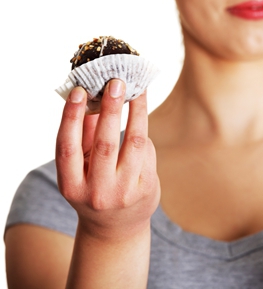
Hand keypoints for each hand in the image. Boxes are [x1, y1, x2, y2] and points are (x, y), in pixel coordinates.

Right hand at [55, 80, 159, 238]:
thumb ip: (83, 137)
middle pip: (105, 144)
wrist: (116, 227)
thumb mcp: (80, 169)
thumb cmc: (94, 187)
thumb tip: (91, 97)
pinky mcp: (147, 189)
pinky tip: (140, 121)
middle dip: (112, 109)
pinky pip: (148, 152)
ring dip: (137, 113)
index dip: (71, 117)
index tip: (79, 90)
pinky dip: (143, 133)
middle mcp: (97, 192)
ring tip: (137, 91)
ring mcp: (125, 192)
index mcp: (71, 186)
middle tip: (117, 82)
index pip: (67, 147)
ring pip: (135, 144)